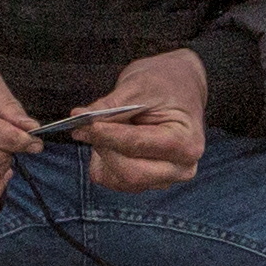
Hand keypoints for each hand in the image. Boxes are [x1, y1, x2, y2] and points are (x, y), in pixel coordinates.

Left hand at [76, 49, 213, 194]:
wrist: (179, 88)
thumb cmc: (165, 84)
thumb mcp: (138, 86)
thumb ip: (110, 106)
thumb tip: (79, 117)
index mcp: (187, 142)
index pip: (140, 145)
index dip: (109, 135)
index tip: (87, 124)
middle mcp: (181, 168)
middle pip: (131, 173)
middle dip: (104, 149)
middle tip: (86, 127)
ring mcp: (164, 179)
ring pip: (119, 179)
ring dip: (102, 155)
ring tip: (103, 129)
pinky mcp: (146, 182)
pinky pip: (113, 181)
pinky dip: (103, 163)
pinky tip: (108, 141)